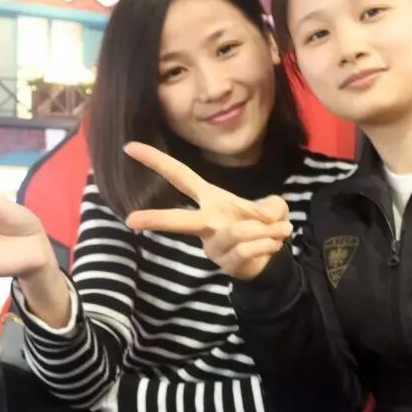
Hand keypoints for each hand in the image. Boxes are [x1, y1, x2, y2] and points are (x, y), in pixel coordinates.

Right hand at [123, 142, 290, 279]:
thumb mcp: (272, 207)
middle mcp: (206, 222)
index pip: (180, 176)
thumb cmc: (261, 225)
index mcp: (210, 199)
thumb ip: (271, 206)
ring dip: (265, 230)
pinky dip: (270, 243)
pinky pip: (249, 249)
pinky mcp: (225, 263)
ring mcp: (213, 246)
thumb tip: (265, 217)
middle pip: (179, 219)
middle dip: (156, 219)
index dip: (157, 161)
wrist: (269, 260)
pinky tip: (276, 243)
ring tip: (281, 230)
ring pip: (237, 233)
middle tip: (130, 220)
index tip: (129, 148)